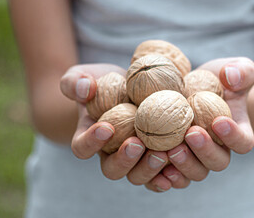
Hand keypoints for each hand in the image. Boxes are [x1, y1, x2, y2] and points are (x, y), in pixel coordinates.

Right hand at [60, 64, 169, 190]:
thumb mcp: (82, 76)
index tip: (106, 126)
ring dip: (149, 169)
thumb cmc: (101, 82)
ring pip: (137, 176)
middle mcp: (110, 153)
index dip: (92, 141)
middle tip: (137, 144)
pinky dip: (169, 174)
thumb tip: (86, 88)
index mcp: (89, 138)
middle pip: (112, 170)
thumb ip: (75, 82)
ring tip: (163, 154)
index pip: (83, 147)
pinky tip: (178, 165)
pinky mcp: (153, 155)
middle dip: (124, 161)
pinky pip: (160, 173)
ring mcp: (133, 157)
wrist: (126, 87)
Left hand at [145, 57, 253, 191]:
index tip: (218, 120)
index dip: (233, 136)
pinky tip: (155, 163)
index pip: (243, 142)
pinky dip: (165, 176)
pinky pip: (174, 176)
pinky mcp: (176, 160)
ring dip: (185, 166)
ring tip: (170, 150)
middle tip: (191, 134)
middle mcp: (219, 151)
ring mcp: (197, 159)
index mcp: (237, 133)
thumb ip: (242, 71)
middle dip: (205, 152)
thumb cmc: (217, 79)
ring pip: (196, 173)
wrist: (194, 89)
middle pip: (218, 162)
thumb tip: (231, 76)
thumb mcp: (235, 69)